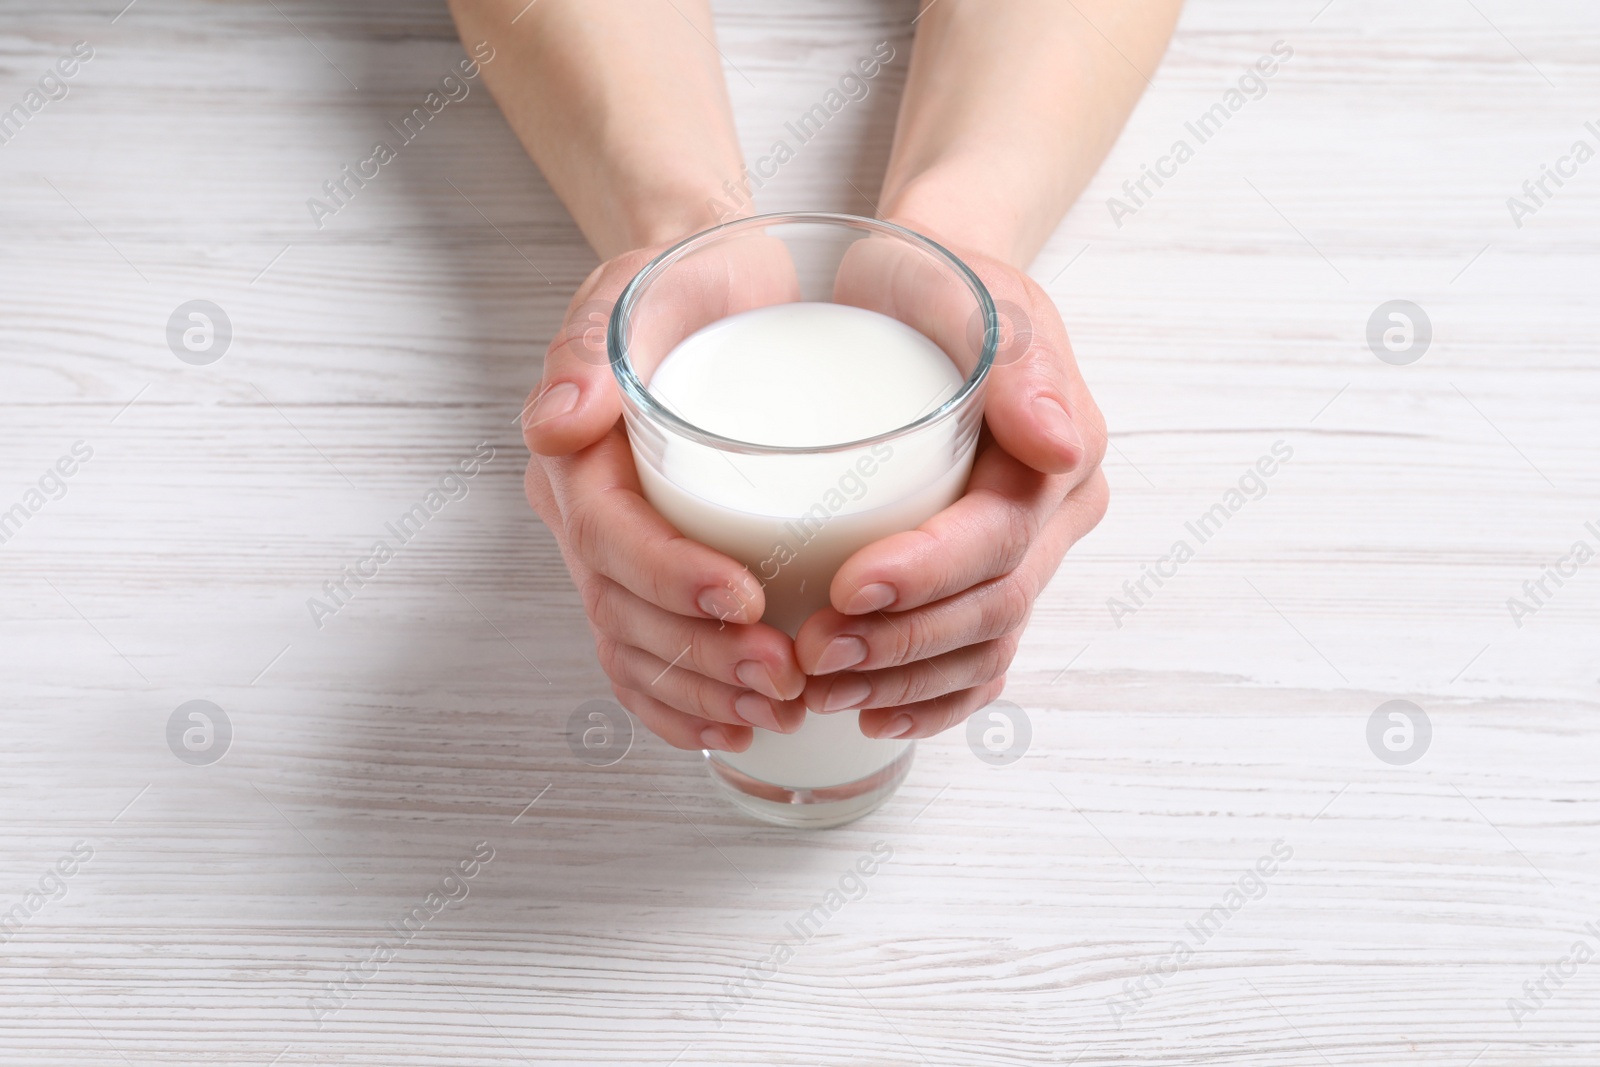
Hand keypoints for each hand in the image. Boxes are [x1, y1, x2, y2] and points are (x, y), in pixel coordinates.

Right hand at [523, 239, 810, 752]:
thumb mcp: (640, 289)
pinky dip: (681, 705)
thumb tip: (560, 422)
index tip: (746, 598)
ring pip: (634, 648)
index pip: (609, 537)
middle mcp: (584, 516)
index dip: (670, 579)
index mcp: (575, 458)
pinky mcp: (655, 573)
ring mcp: (614, 553)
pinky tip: (734, 729)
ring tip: (774, 709)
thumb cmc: (681, 286)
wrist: (709, 293)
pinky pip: (647, 657)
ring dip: (699, 693)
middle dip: (698, 655)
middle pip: (622, 610)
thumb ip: (592, 346)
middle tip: (781, 673)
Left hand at [796, 242, 1108, 740]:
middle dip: (902, 643)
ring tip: (823, 687)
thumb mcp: (971, 294)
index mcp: (1061, 457)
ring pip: (984, 648)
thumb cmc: (937, 287)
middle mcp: (1055, 517)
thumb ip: (1018, 361)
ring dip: (905, 681)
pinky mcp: (987, 577)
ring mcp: (1027, 555)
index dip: (926, 575)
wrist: (925, 296)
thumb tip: (1060, 445)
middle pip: (991, 608)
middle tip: (813, 652)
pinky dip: (931, 699)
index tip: (846, 586)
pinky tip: (872, 714)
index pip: (999, 538)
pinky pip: (977, 661)